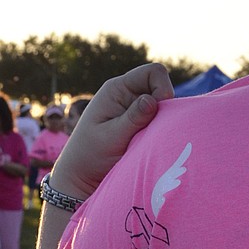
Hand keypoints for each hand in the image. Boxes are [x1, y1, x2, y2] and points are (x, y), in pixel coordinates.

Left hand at [50, 63, 173, 199]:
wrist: (82, 176)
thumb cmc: (90, 155)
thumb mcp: (111, 137)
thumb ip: (133, 118)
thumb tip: (152, 100)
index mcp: (117, 89)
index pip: (153, 73)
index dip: (163, 88)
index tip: (160, 112)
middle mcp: (128, 95)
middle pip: (162, 88)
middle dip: (166, 108)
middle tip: (155, 131)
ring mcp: (135, 110)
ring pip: (164, 107)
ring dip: (164, 122)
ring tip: (150, 141)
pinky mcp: (140, 125)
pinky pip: (160, 121)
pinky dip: (162, 131)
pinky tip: (152, 145)